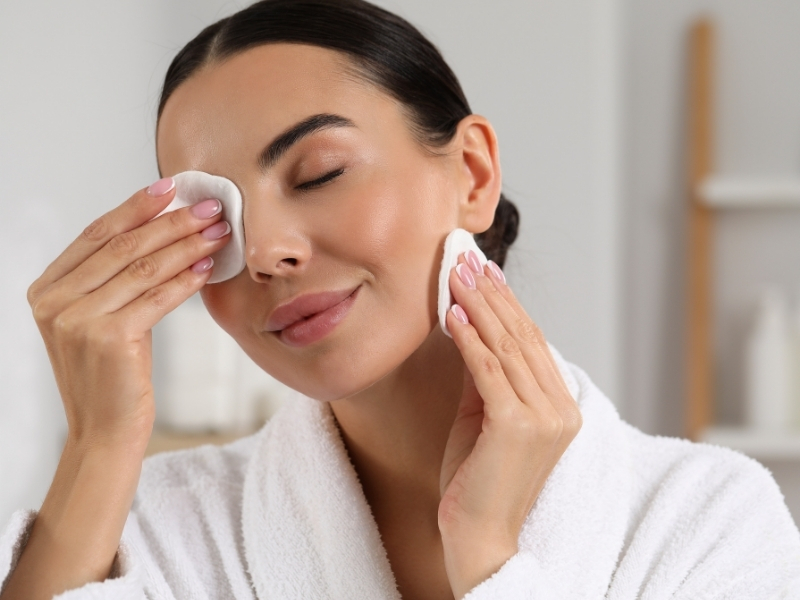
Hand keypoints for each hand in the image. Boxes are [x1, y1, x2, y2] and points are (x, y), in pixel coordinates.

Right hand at [26, 178, 230, 448]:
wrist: (105, 433)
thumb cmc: (111, 376)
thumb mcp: (101, 320)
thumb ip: (115, 279)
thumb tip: (163, 230)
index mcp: (46, 289)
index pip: (96, 234)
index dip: (135, 207)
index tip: (170, 187)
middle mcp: (54, 301)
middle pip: (122, 246)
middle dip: (171, 222)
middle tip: (210, 207)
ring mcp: (76, 319)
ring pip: (143, 267)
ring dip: (186, 245)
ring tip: (218, 233)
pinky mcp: (106, 337)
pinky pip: (157, 297)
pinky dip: (185, 280)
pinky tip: (207, 267)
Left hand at [439, 250, 582, 598]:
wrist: (480, 537)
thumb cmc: (477, 480)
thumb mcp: (484, 417)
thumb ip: (485, 377)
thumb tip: (470, 327)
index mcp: (560, 406)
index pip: (532, 342)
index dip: (507, 304)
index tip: (485, 273)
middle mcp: (560, 408)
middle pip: (523, 336)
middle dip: (491, 295)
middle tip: (467, 260)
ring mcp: (544, 417)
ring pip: (508, 346)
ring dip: (479, 306)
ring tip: (456, 275)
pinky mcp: (517, 426)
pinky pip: (488, 370)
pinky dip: (469, 338)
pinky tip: (452, 313)